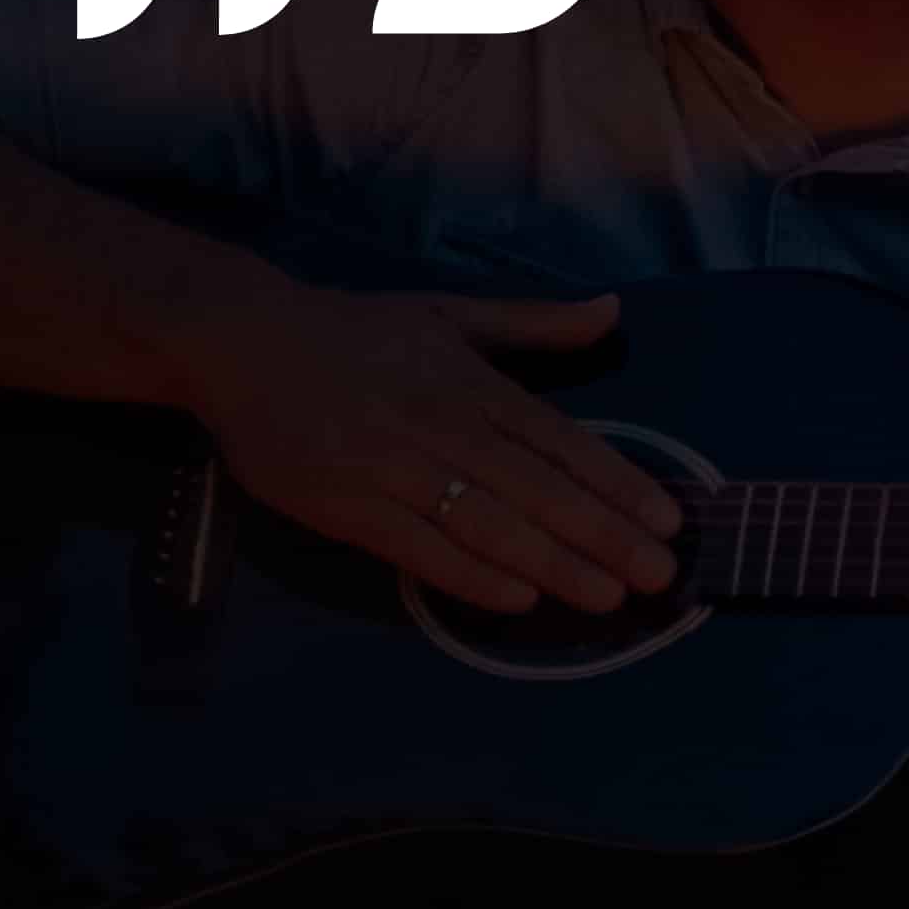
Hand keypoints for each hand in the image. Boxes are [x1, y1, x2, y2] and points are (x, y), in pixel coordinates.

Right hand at [182, 289, 677, 611]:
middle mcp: (441, 423)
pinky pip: (418, 547)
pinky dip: (468, 574)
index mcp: (470, 381)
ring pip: (486, 521)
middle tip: (657, 575)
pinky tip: (516, 598)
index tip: (667, 519)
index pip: (560, 439)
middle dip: (602, 535)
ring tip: (606, 595)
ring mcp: (392, 465)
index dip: (616, 481)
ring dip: (551, 563)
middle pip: (536, 487)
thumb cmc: (351, 332)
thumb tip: (612, 311)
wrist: (241, 341)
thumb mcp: (447, 314)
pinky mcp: (345, 503)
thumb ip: (533, 324)